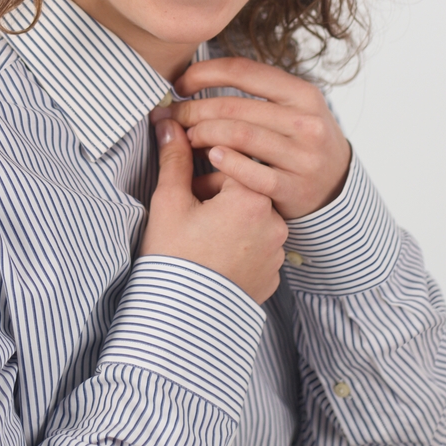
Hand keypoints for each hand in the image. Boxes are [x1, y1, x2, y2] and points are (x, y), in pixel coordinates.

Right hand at [139, 118, 287, 304]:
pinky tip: (213, 255)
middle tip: (188, 212)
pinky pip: (256, 247)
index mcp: (251, 197)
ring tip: (199, 236)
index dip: (202, 168)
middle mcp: (274, 222)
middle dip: (216, 193)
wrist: (180, 322)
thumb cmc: (173, 258)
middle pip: (242, 188)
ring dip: (228, 218)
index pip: (230, 162)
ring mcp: (276, 252)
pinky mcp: (272, 276)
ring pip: (251, 218)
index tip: (185, 181)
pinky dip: (238, 245)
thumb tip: (169, 123)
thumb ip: (173, 157)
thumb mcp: (169, 201)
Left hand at [163, 57, 350, 220]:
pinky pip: (250, 173)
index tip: (179, 83)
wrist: (337, 187)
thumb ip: (255, 91)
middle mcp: (307, 123)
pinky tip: (209, 158)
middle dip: (193, 110)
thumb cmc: (302, 139)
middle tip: (172, 116)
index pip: (241, 70)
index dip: (203, 73)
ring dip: (201, 135)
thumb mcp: (293, 106)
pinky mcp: (294, 189)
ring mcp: (303, 157)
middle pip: (233, 107)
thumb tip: (197, 76)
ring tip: (186, 137)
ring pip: (238, 136)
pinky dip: (224, 163)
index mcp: (302, 94)